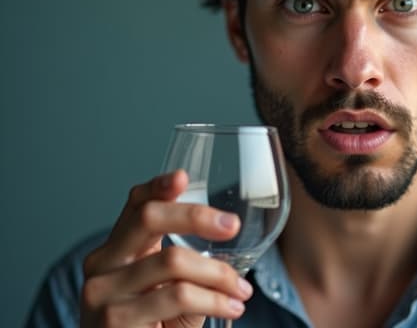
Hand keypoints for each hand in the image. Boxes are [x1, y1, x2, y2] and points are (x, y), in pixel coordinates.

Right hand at [80, 170, 252, 326]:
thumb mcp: (169, 288)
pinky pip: (178, 295)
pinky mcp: (113, 320)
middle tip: (232, 225)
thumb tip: (227, 228)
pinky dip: (215, 300)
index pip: (134, 205)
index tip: (184, 177)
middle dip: (196, 216)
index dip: (158, 186)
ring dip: (219, 274)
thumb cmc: (156, 327)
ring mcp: (102, 292)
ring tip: (241, 290)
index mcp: (117, 249)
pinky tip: (231, 306)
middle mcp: (102, 264)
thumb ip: (184, 259)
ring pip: (173, 260)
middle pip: (148, 218)